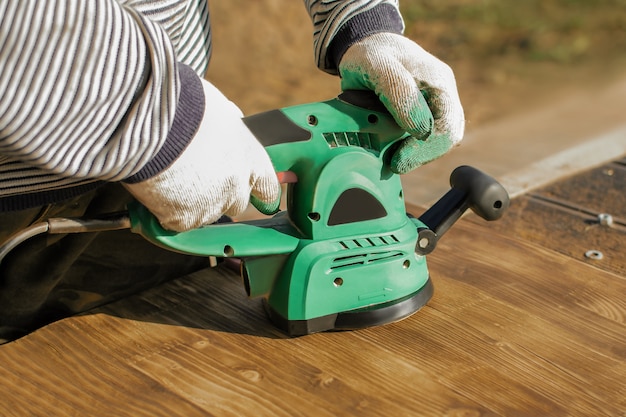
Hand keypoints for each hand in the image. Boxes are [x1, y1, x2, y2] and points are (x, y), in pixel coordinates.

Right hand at [124, 79, 280, 231]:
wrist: (152, 122)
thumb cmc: (185, 107)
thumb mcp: (221, 111)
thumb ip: (232, 131)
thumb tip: (232, 131)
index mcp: (252, 160)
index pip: (268, 189)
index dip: (258, 191)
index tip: (255, 194)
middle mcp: (237, 187)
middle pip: (236, 204)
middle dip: (221, 194)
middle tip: (198, 176)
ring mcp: (211, 206)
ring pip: (206, 213)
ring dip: (193, 201)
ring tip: (173, 175)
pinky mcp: (184, 219)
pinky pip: (178, 221)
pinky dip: (168, 209)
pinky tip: (159, 186)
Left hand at [339, 32, 464, 173]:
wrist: (367, 48)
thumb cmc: (370, 55)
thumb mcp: (376, 65)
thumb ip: (398, 92)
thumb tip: (421, 129)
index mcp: (439, 83)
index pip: (446, 127)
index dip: (423, 149)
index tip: (396, 161)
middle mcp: (444, 96)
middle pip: (447, 138)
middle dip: (421, 156)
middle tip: (393, 164)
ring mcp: (437, 106)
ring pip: (439, 142)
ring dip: (417, 154)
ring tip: (392, 158)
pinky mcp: (426, 116)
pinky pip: (427, 140)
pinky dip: (411, 150)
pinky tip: (393, 150)